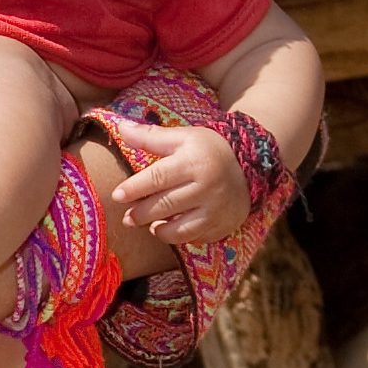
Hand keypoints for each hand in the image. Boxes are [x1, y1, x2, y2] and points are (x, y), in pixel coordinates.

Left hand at [107, 123, 248, 246]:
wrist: (250, 168)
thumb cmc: (207, 150)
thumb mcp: (182, 137)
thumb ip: (150, 136)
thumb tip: (120, 128)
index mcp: (194, 162)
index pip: (158, 178)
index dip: (134, 188)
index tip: (116, 196)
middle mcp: (208, 188)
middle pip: (165, 205)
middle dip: (141, 214)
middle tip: (127, 217)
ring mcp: (217, 210)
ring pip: (179, 229)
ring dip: (157, 230)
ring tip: (145, 224)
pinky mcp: (223, 226)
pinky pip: (194, 238)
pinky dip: (177, 236)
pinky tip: (166, 229)